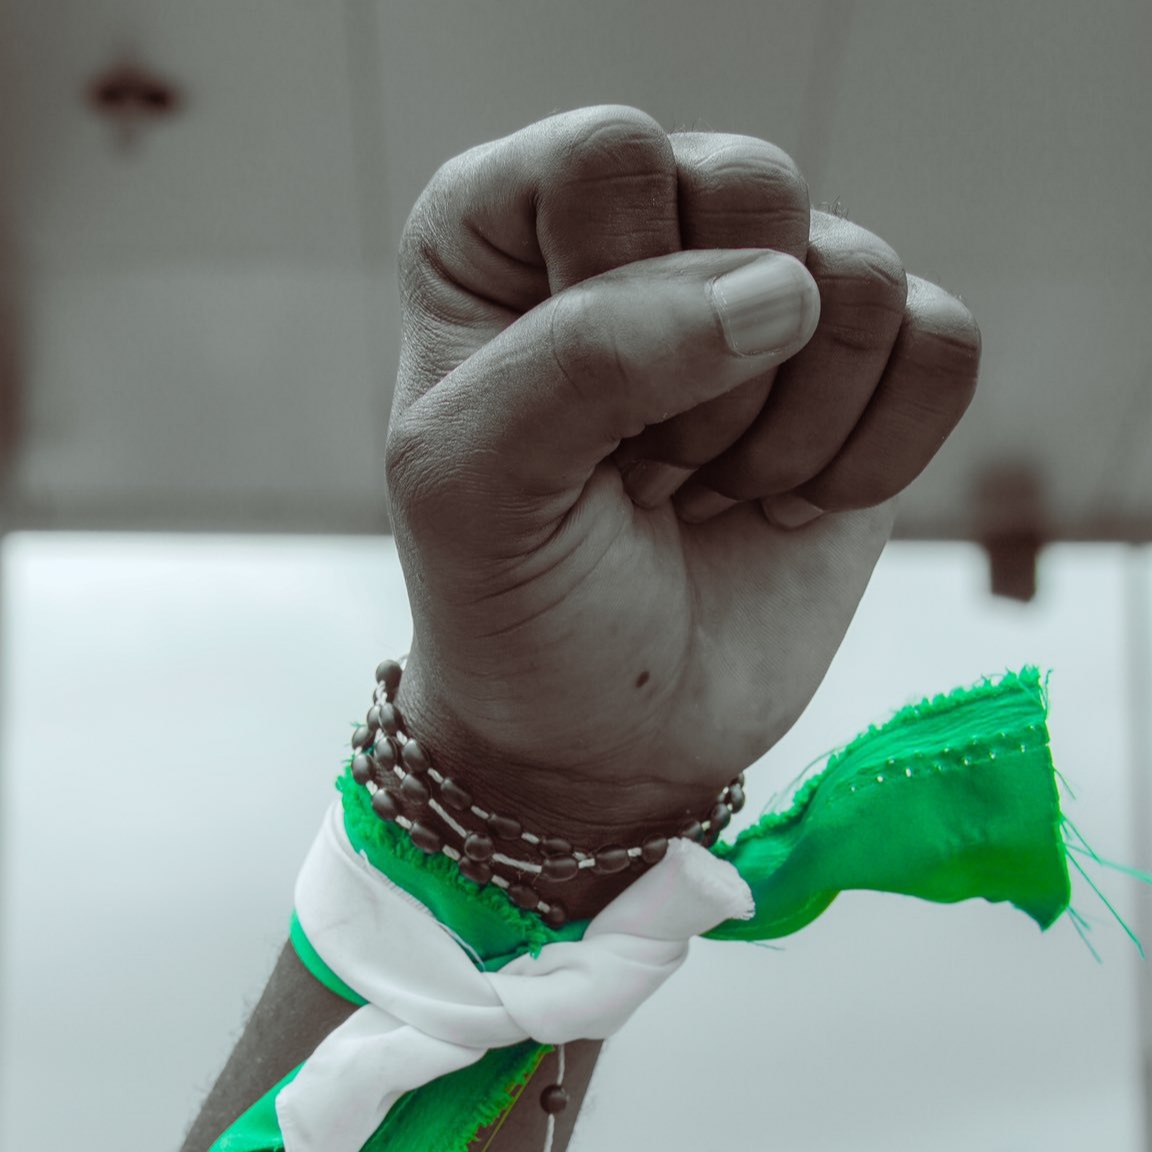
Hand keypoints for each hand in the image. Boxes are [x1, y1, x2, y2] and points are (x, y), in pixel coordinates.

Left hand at [385, 106, 978, 914]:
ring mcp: (760, 300)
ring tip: (713, 494)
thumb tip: (785, 289)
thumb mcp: (476, 494)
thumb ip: (585, 361)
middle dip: (714, 378)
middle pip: (756, 187)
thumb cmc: (518, 605)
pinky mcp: (858, 374)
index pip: (612, 156)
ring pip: (858, 275)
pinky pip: (941, 343)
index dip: (615, 306)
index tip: (582, 432)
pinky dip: (878, 453)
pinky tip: (794, 505)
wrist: (607, 729)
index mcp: (508, 232)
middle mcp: (642, 235)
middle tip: (655, 470)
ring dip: (790, 430)